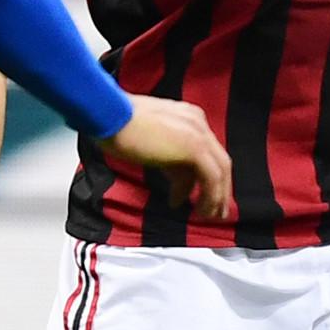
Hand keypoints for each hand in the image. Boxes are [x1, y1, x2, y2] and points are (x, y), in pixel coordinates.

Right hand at [101, 95, 234, 219]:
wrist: (110, 114)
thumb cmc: (116, 124)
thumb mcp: (147, 141)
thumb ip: (165, 157)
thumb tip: (174, 180)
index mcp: (187, 116)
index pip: (203, 151)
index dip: (201, 177)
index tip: (194, 195)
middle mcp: (197, 122)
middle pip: (218, 160)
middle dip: (218, 188)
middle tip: (215, 210)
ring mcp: (198, 133)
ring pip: (220, 170)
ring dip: (216, 196)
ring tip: (207, 215)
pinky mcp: (194, 147)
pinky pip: (211, 178)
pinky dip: (210, 196)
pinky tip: (201, 210)